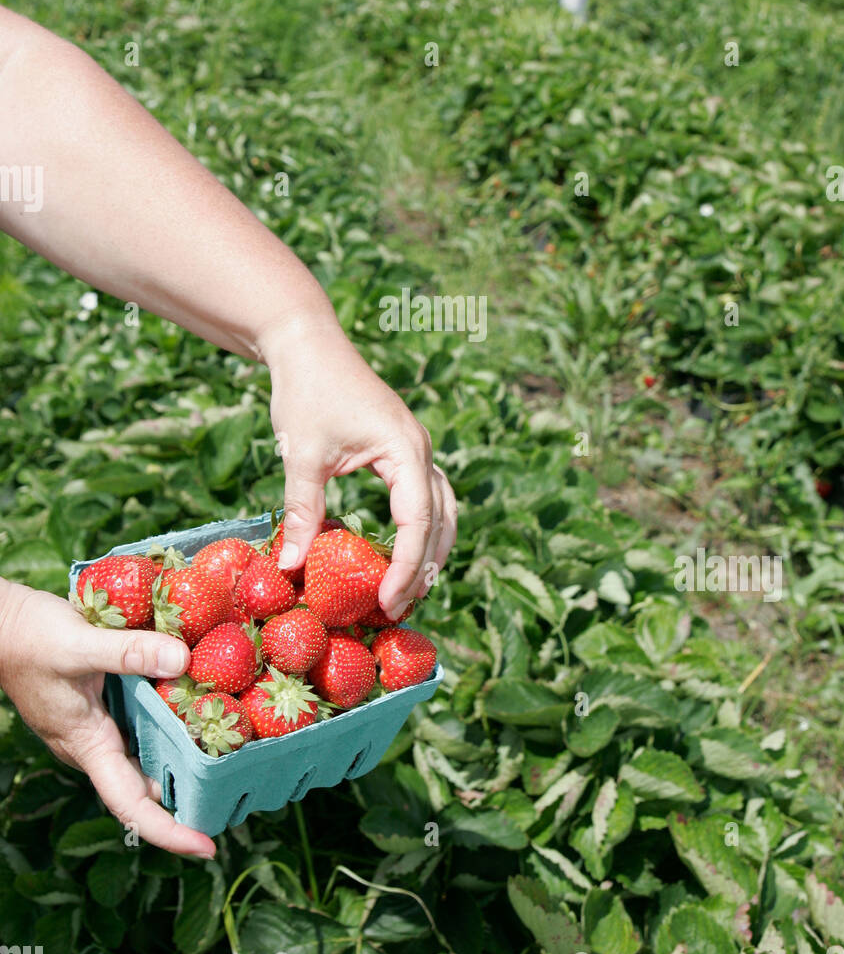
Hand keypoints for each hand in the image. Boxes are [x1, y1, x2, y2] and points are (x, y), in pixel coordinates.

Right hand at [0, 579, 214, 857]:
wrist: (3, 624)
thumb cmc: (30, 639)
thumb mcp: (79, 643)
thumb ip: (128, 652)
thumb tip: (182, 660)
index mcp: (88, 745)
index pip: (129, 805)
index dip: (168, 832)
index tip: (206, 847)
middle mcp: (96, 744)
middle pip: (146, 785)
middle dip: (188, 795)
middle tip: (237, 794)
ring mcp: (98, 726)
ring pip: (147, 752)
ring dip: (183, 756)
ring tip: (232, 756)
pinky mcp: (103, 704)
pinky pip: (143, 722)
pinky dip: (171, 719)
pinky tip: (199, 705)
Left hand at [261, 312, 457, 619]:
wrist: (307, 343)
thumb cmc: (305, 392)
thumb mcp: (302, 455)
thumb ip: (302, 511)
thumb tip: (290, 568)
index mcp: (405, 448)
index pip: (418, 520)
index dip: (407, 565)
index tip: (388, 601)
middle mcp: (420, 449)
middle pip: (441, 519)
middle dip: (425, 567)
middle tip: (398, 610)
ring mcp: (415, 448)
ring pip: (441, 509)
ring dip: (429, 550)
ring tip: (407, 591)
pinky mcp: (401, 449)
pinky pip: (424, 496)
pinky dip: (419, 529)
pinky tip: (397, 554)